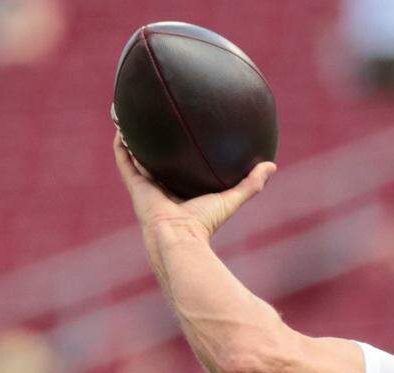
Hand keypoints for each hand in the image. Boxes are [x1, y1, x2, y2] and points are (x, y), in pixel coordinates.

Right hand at [112, 131, 275, 252]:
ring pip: (137, 158)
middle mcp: (163, 189)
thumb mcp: (232, 198)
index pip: (182, 172)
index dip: (183, 156)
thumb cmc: (206, 222)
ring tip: (133, 116)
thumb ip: (252, 184)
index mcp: (183, 193)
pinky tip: (122, 124)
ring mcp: (147, 187)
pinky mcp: (135, 185)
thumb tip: (272, 165)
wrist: (180, 236)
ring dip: (134, 139)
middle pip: (158, 162)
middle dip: (157, 145)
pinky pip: (124, 160)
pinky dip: (121, 144)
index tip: (186, 136)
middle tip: (158, 121)